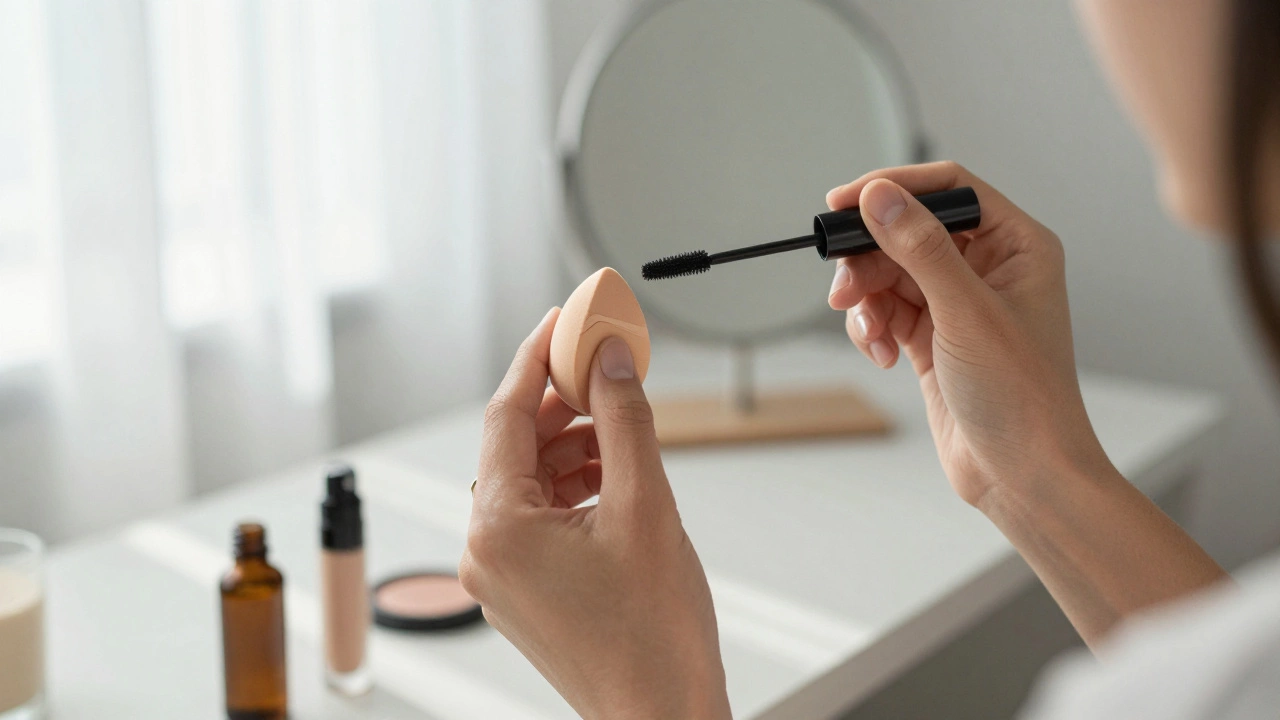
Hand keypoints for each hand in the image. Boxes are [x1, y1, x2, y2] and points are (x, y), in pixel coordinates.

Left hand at [460, 308, 730, 719]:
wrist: (662, 717)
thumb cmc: (653, 636)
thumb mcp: (646, 506)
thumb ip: (625, 420)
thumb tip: (610, 359)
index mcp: (499, 529)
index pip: (506, 414)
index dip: (538, 357)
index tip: (564, 319)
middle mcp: (486, 552)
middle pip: (517, 445)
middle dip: (566, 403)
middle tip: (609, 366)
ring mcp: (503, 575)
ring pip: (532, 480)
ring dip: (577, 446)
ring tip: (627, 429)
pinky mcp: (527, 590)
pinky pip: (541, 516)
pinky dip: (576, 486)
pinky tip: (618, 473)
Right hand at [826, 161, 1111, 506]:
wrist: (1022, 475)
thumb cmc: (1021, 397)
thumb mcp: (965, 313)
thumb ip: (920, 249)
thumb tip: (879, 196)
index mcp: (1017, 245)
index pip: (949, 189)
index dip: (894, 188)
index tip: (843, 201)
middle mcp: (989, 267)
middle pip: (908, 231)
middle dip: (870, 257)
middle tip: (842, 286)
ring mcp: (959, 303)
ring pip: (890, 272)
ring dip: (867, 298)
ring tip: (867, 331)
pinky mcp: (934, 337)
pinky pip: (887, 310)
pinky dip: (872, 327)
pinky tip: (880, 354)